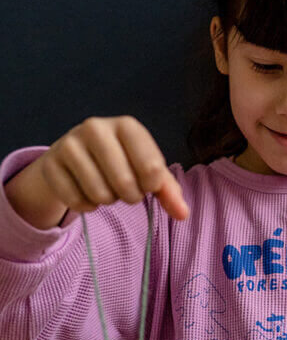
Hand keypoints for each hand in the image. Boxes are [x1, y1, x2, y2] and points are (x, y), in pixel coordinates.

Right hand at [7, 116, 187, 227]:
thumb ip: (168, 190)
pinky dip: (86, 206)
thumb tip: (183, 214)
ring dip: (107, 200)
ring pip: (99, 194)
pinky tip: (86, 194)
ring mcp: (69, 144)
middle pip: (125, 183)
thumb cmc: (120, 161)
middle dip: (130, 196)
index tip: (147, 184)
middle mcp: (96, 127)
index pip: (151, 168)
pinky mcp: (50, 164)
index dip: (151, 186)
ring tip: (105, 188)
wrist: (74, 156)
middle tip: (125, 190)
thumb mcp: (146, 170)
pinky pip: (76, 201)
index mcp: (126, 125)